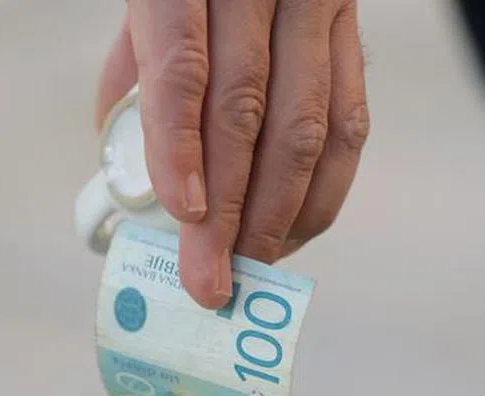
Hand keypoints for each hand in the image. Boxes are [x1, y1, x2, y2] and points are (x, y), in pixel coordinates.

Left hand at [95, 0, 370, 308]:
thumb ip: (138, 73)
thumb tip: (132, 174)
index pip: (183, 66)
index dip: (181, 147)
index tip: (183, 216)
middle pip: (247, 110)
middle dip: (228, 210)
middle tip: (211, 279)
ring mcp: (316, 1)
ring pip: (307, 126)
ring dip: (278, 213)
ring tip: (249, 268)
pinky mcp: (352, 25)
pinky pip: (350, 122)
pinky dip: (322, 190)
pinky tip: (291, 231)